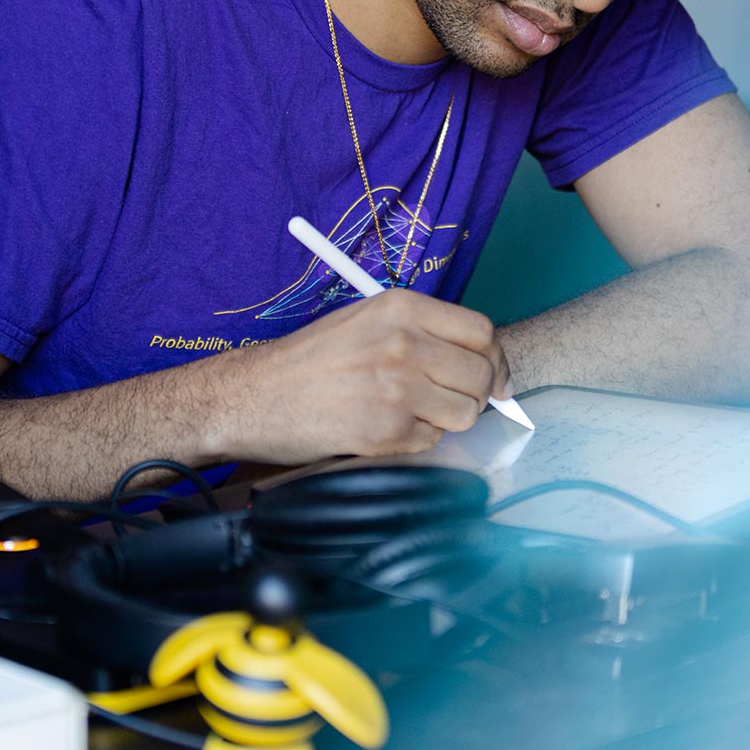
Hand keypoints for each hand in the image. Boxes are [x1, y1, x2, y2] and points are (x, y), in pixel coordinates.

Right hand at [213, 290, 507, 462]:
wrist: (255, 395)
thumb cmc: (311, 359)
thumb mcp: (366, 320)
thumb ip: (422, 332)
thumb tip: (480, 360)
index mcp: (402, 308)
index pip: (481, 332)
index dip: (494, 359)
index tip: (494, 377)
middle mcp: (405, 344)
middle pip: (481, 375)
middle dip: (475, 394)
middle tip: (451, 400)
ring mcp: (398, 389)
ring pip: (465, 413)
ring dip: (447, 419)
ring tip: (412, 412)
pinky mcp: (387, 431)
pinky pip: (432, 441)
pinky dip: (415, 440)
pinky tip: (384, 426)